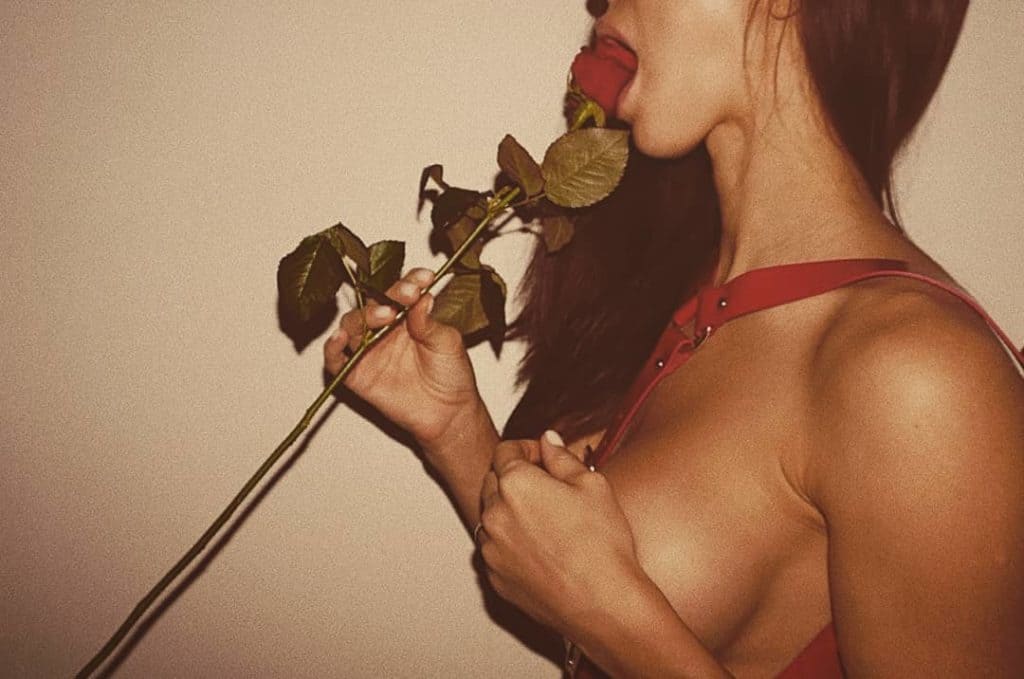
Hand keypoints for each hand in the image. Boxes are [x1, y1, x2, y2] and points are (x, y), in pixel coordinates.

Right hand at [323, 268, 481, 446]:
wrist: (449, 414)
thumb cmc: (451, 376)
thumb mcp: (447, 342)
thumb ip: (429, 321)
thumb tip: (421, 297)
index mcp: (407, 318)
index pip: (400, 292)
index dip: (409, 282)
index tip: (424, 279)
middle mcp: (384, 331)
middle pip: (372, 304)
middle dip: (386, 297)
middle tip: (404, 297)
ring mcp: (369, 352)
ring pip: (351, 325)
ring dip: (362, 316)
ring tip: (383, 316)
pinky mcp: (357, 375)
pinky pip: (335, 359)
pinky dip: (333, 347)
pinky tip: (342, 337)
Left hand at [478, 431, 642, 638]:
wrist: (604, 605)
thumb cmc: (602, 545)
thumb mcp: (592, 485)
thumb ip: (562, 457)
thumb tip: (547, 441)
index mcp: (516, 484)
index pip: (505, 450)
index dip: (526, 449)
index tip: (543, 458)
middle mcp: (494, 514)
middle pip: (492, 481)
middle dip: (515, 478)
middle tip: (548, 489)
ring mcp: (491, 549)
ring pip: (491, 517)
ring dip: (509, 511)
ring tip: (546, 522)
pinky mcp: (494, 577)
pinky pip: (495, 549)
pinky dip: (510, 543)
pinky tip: (542, 550)